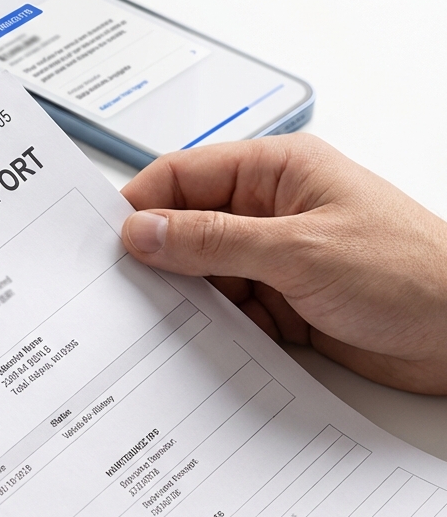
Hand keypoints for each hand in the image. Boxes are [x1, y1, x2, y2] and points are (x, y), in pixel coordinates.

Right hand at [120, 135, 446, 393]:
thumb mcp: (299, 251)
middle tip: (117, 289)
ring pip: (202, 274)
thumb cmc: (411, 272)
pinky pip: (226, 311)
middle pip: (187, 227)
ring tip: (153, 323)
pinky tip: (194, 344)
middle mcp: (270, 212)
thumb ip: (214, 241)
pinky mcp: (282, 303)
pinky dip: (210, 328)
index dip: (141, 205)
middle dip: (156, 257)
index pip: (185, 176)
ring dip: (183, 298)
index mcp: (277, 172)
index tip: (105, 241)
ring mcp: (275, 260)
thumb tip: (144, 231)